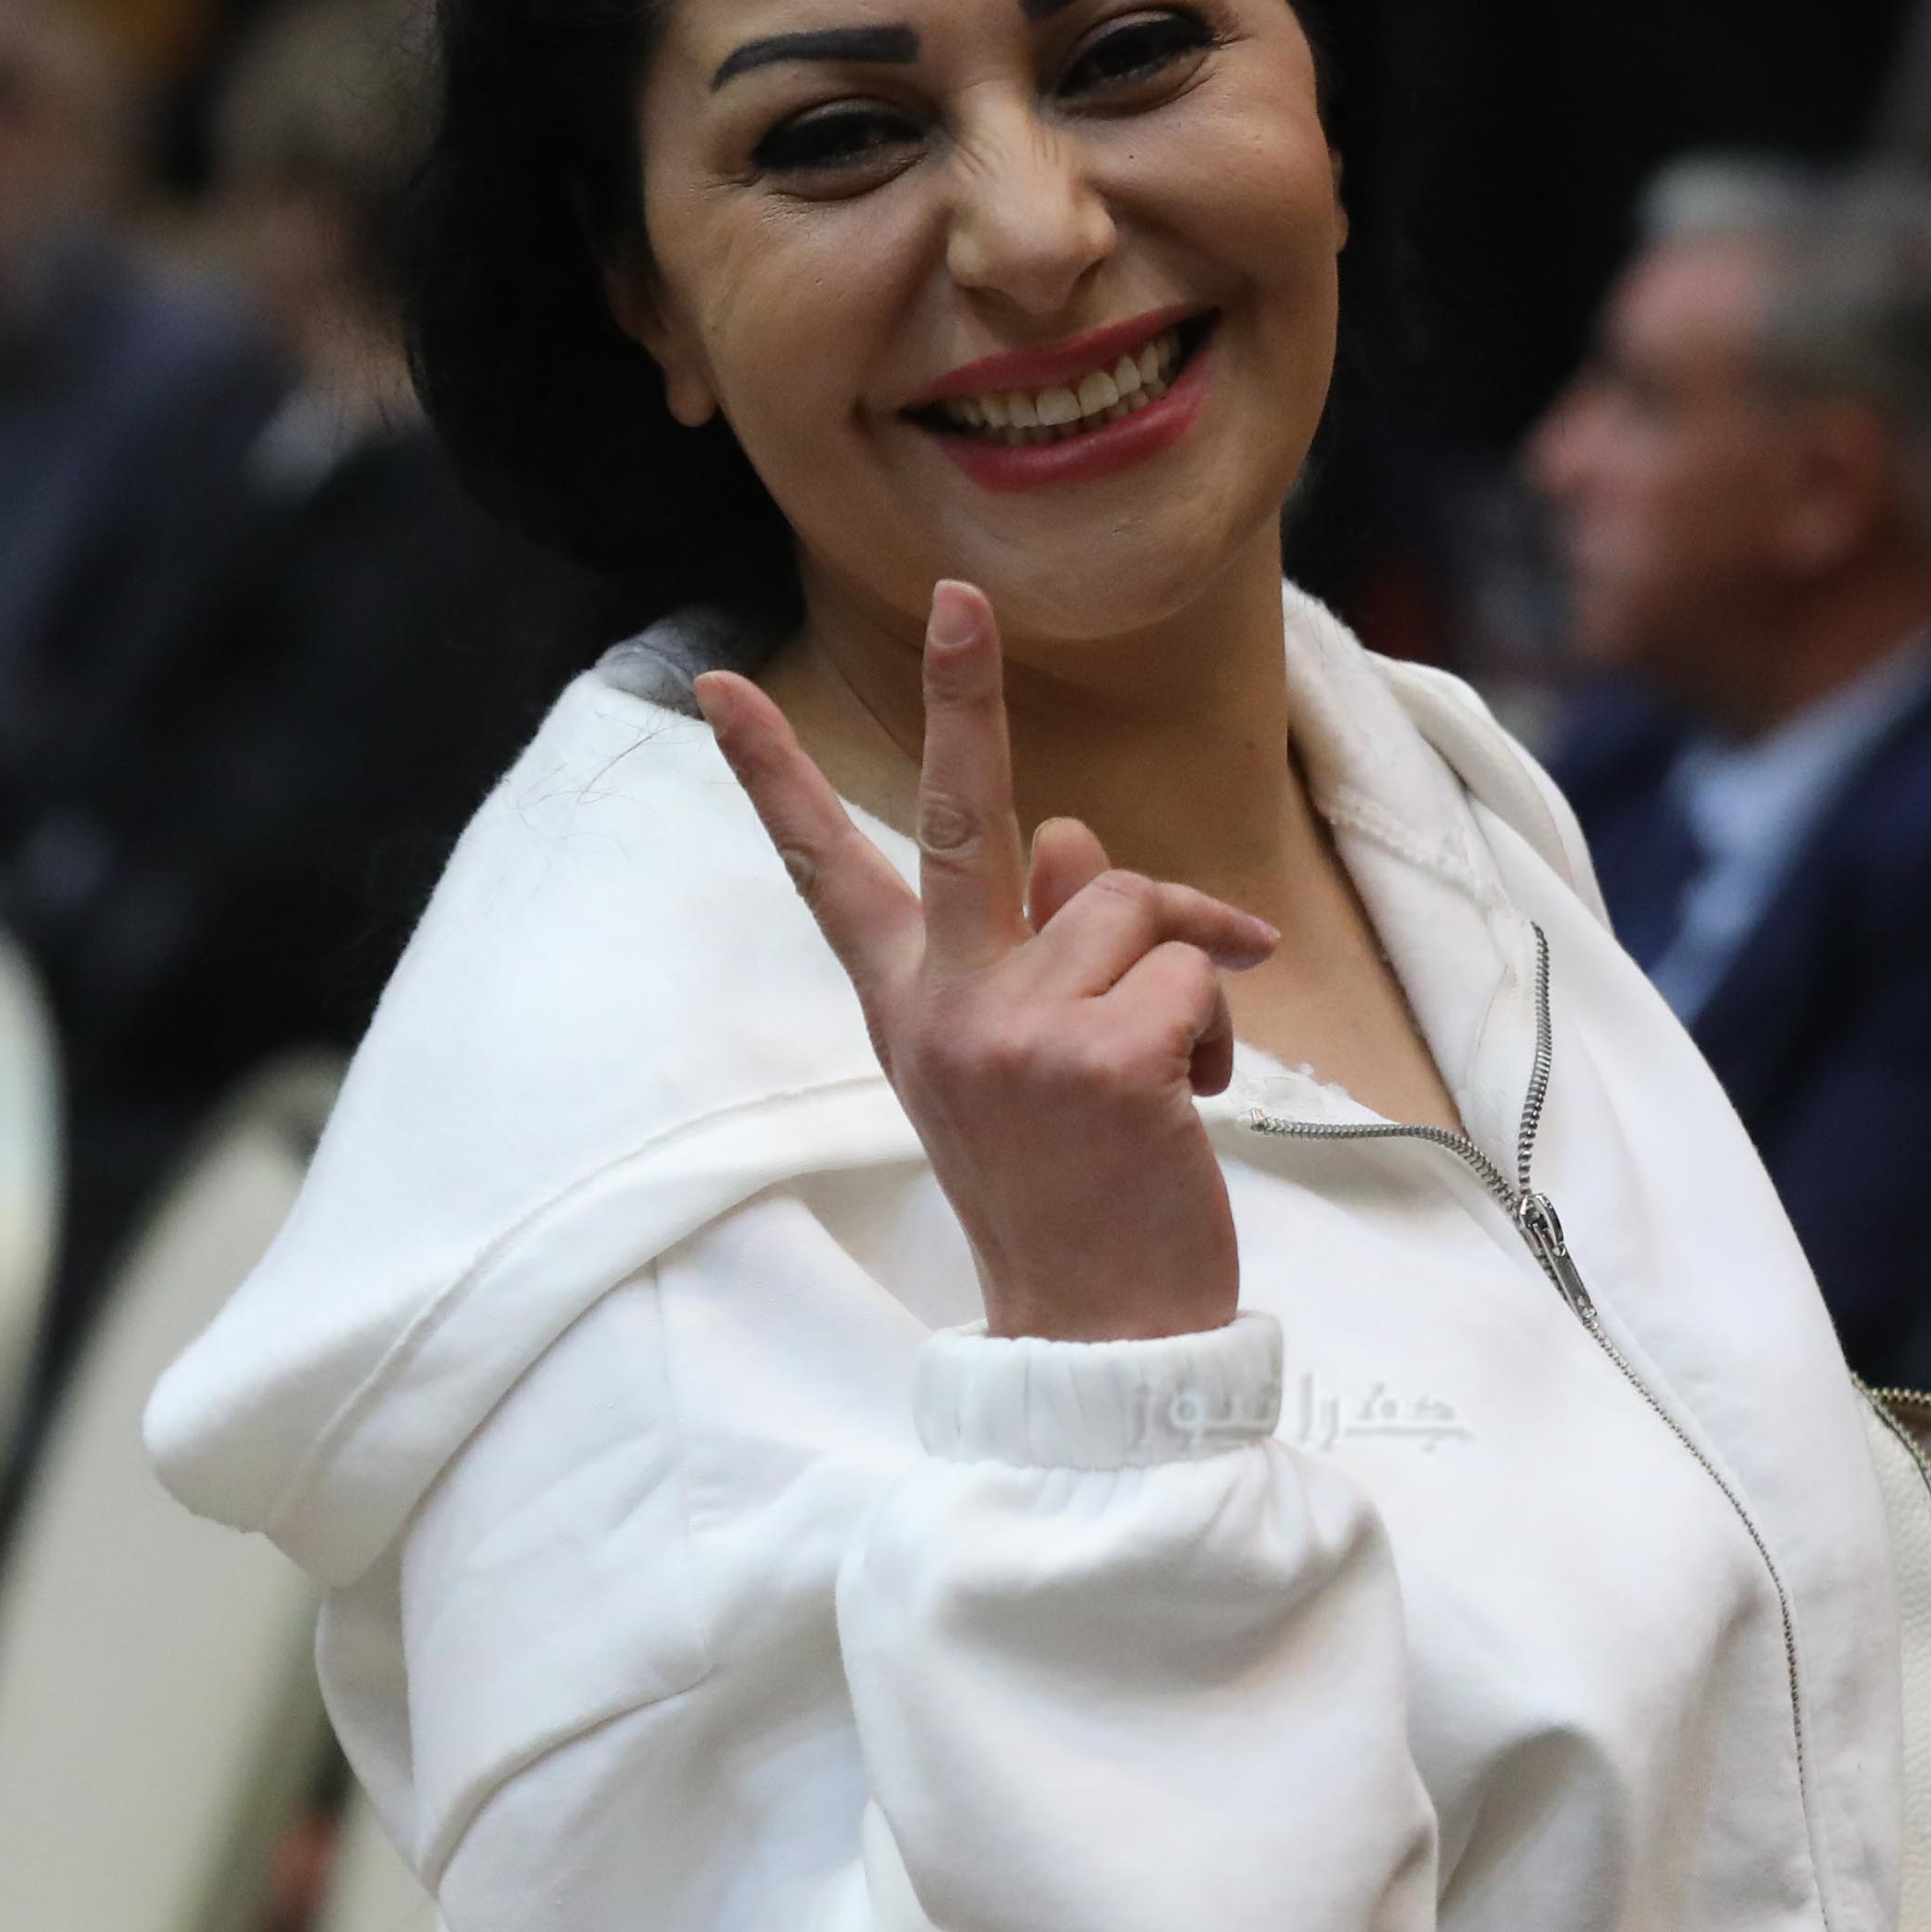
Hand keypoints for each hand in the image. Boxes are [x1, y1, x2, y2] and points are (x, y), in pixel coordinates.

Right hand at [699, 578, 1276, 1348]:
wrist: (1098, 1335)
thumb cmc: (1070, 1191)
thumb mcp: (1028, 1062)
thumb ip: (1043, 940)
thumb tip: (1079, 836)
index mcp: (909, 1008)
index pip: (827, 872)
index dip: (771, 776)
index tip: (715, 686)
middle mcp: (944, 1008)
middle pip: (953, 817)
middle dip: (961, 697)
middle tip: (963, 596)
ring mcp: (1014, 1032)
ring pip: (1127, 900)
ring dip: (1177, 974)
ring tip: (1164, 1075)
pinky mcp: (1101, 1059)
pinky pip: (1190, 972)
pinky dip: (1215, 1030)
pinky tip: (1187, 1108)